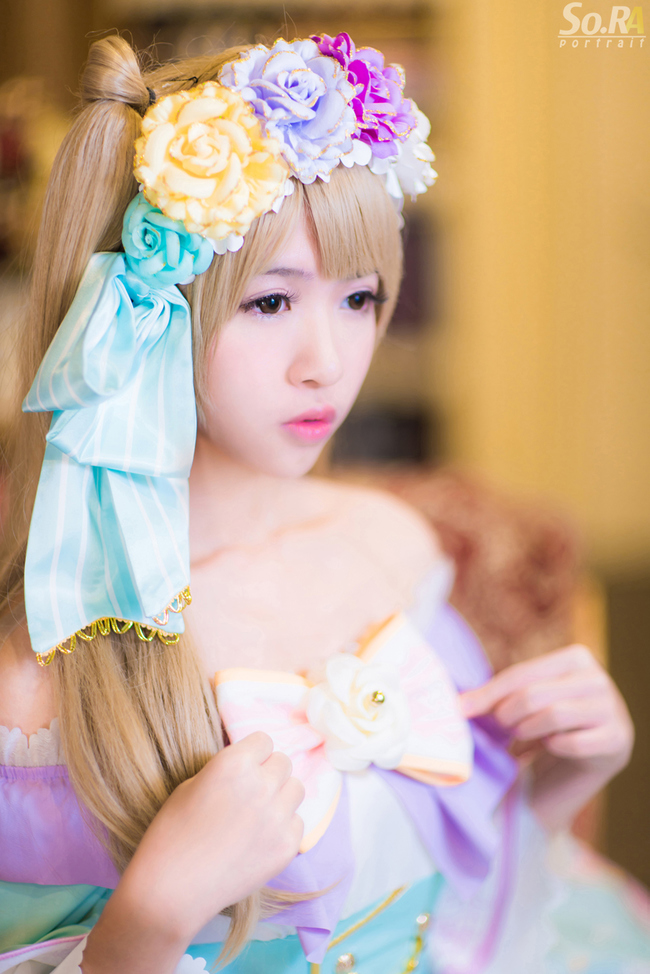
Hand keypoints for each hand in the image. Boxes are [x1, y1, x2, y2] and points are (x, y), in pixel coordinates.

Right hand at [82, 732, 303, 972]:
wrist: (172, 890)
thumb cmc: (172, 834)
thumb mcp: (192, 785)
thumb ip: (228, 770)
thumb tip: (250, 766)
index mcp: (235, 764)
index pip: (264, 740)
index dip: (252, 753)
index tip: (244, 766)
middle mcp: (262, 785)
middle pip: (284, 762)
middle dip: (268, 772)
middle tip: (250, 791)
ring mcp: (278, 817)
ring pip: (296, 789)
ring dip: (280, 796)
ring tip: (257, 814)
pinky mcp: (286, 846)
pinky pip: (297, 822)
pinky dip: (282, 827)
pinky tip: (259, 839)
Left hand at [460, 644, 633, 772]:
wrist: (594, 750)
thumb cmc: (553, 717)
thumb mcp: (530, 696)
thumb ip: (500, 695)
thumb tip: (459, 705)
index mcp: (576, 657)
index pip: (521, 675)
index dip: (488, 694)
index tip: (462, 710)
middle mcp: (598, 678)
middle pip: (533, 695)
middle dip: (507, 715)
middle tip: (503, 726)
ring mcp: (611, 708)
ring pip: (553, 716)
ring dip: (528, 730)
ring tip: (523, 733)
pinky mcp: (617, 739)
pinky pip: (572, 743)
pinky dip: (554, 747)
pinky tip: (551, 746)